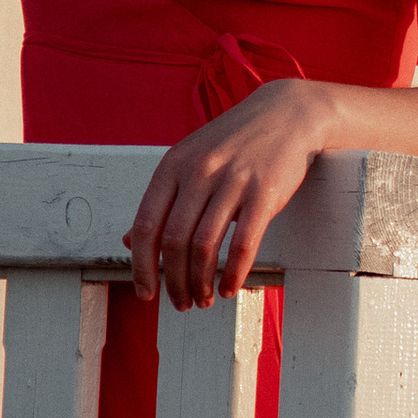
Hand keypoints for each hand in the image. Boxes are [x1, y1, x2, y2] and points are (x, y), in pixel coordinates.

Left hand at [125, 82, 330, 308]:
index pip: (146, 226)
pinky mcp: (264, 192)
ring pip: (205, 247)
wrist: (287, 113)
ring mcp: (232, 180)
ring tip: (205, 300)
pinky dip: (233, 274)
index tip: (146, 293)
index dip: (141, 266)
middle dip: (174, 282)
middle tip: (181, 303)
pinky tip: (231, 288)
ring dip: (201, 283)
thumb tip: (130, 240)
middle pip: (174, 242)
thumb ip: (162, 199)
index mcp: (173, 165)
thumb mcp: (190, 160)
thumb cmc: (235, 141)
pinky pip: (243, 244)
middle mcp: (198, 172)